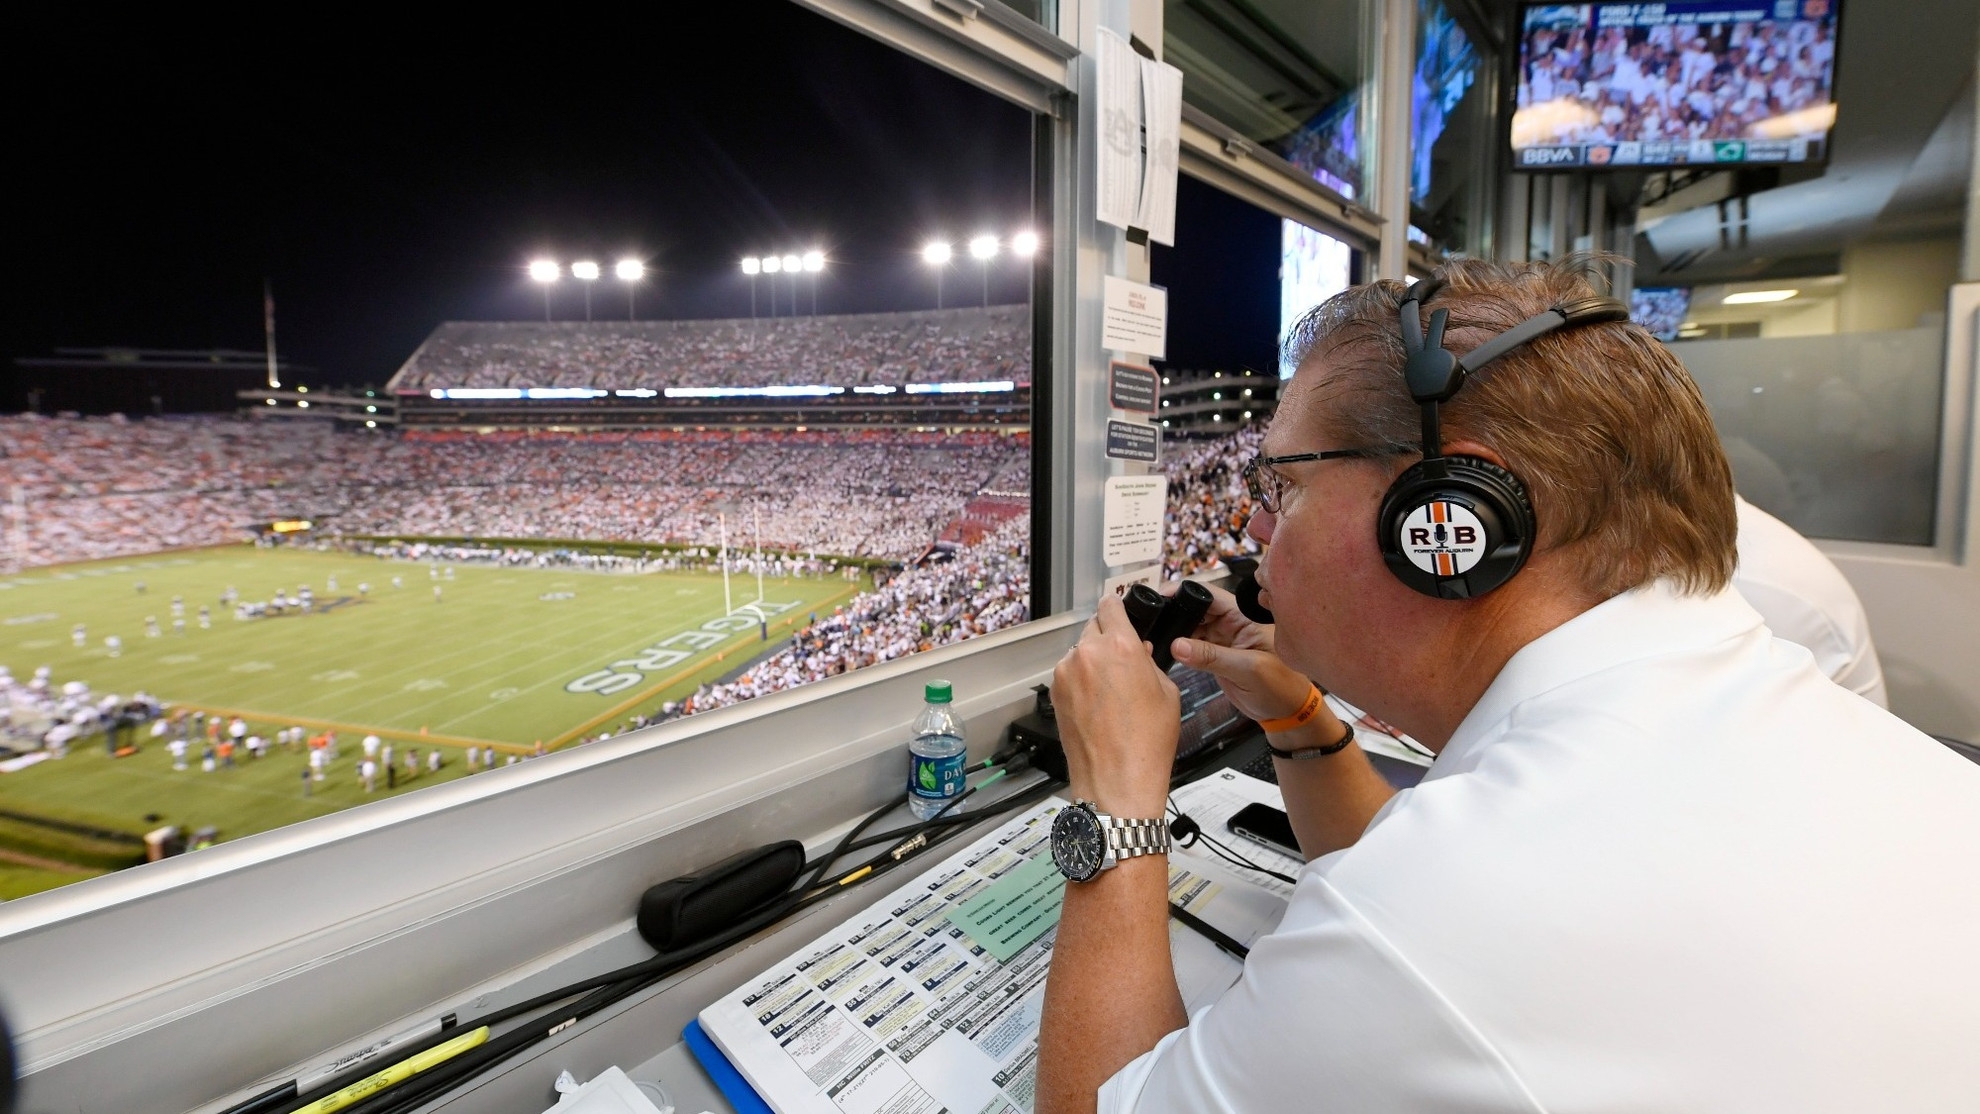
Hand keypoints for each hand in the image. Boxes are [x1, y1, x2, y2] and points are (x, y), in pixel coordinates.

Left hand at [1051, 593, 1179, 818]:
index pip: (1111, 606)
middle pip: (1094, 628)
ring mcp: (1066, 674)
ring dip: (1093, 662)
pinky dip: (1081, 682)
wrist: (1116, 782)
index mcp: (1120, 648)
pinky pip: (1070, 675)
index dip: (1118, 607)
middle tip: (1124, 661)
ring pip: (1079, 653)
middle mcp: (1087, 655)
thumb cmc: (1145, 745)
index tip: (1119, 611)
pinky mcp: (1055, 694)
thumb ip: (1150, 663)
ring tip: (1112, 692)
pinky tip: (1098, 705)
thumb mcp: (1167, 694)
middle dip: (1108, 640)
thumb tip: (1139, 654)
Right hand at [1167, 584, 1324, 726]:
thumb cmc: (1282, 687)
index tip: (1161, 596)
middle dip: (1175, 610)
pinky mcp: (1217, 655)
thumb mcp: (1248, 669)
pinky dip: (1180, 646)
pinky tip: (1166, 648)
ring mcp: (1223, 639)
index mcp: (1245, 616)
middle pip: (1197, 607)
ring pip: (1192, 625)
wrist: (1287, 712)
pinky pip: (1194, 644)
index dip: (1184, 592)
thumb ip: (1212, 657)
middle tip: (1152, 618)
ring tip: (1155, 633)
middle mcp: (1233, 623)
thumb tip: (1177, 645)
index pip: (1210, 595)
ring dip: (1175, 628)